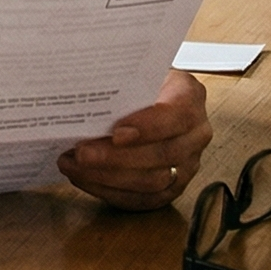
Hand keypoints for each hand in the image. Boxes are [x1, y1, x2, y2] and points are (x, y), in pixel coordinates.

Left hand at [61, 70, 210, 209]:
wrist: (153, 96)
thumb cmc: (140, 83)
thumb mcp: (136, 70)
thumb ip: (120, 80)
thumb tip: (83, 91)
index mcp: (190, 98)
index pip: (176, 116)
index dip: (147, 127)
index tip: (116, 132)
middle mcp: (195, 134)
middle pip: (162, 155)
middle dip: (117, 158)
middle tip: (82, 153)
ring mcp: (187, 165)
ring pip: (152, 182)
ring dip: (108, 177)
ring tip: (75, 166)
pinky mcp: (171, 188)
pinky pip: (142, 199)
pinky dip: (109, 192)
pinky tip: (84, 179)